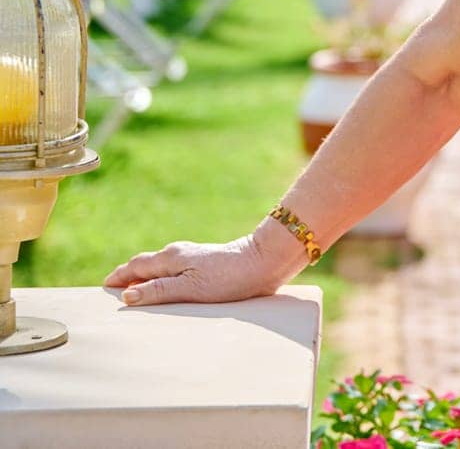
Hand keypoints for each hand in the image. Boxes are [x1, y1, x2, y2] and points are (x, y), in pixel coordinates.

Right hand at [103, 227, 301, 306]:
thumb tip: (127, 296)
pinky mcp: (206, 262)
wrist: (265, 262)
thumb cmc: (229, 278)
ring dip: (145, 278)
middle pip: (145, 265)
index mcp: (170, 258)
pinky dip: (162, 278)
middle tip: (113, 293)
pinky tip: (167, 288)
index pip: (135, 266)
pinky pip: (175, 270)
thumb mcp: (190, 289)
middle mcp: (179, 253)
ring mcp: (193, 256)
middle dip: (128, 277)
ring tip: (135, 294)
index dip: (118, 277)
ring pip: (160, 267)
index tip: (103, 288)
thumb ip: (159, 291)